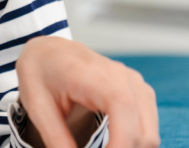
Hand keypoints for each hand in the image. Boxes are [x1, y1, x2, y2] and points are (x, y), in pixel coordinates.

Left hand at [16, 36, 159, 147]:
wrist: (49, 51)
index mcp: (95, 75)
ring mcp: (136, 84)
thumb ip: (57, 140)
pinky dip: (133, 144)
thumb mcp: (39, 108)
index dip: (119, 146)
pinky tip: (110, 147)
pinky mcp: (140, 92)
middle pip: (142, 133)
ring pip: (149, 135)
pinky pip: (148, 128)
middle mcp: (123, 78)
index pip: (123, 111)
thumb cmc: (41, 72)